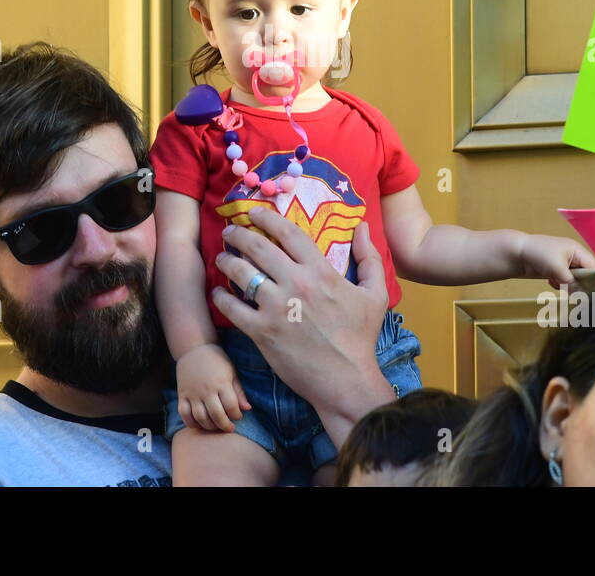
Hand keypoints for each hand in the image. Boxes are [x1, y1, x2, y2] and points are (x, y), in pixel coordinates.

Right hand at [174, 343, 250, 432]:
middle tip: (229, 428)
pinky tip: (198, 424)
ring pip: (200, 417)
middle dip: (225, 425)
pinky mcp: (182, 395)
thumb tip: (247, 409)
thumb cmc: (217, 360)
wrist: (194, 349)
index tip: (238, 416)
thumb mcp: (231, 372)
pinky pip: (184, 414)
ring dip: (210, 426)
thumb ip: (238, 392)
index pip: (231, 406)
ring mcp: (193, 393)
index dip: (236, 415)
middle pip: (216, 415)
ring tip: (216, 426)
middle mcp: (207, 390)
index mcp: (221, 383)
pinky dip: (190, 423)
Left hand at [209, 208, 393, 445]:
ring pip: (240, 272)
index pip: (288, 232)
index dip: (267, 217)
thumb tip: (363, 226)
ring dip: (226, 260)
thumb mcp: (375, 294)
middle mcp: (295, 284)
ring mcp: (275, 308)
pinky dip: (220, 296)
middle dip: (238, 234)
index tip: (254, 213)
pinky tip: (218, 292)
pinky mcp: (261, 332)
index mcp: (320, 271)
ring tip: (222, 258)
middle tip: (230, 231)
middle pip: (257, 246)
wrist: (346, 381)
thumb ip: (369, 258)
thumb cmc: (360, 337)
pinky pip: (232, 307)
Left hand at [515, 233, 594, 288]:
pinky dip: (558, 284)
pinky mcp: (554, 269)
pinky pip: (563, 281)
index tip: (589, 293)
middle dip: (577, 284)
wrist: (516, 253)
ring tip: (556, 282)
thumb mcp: (558, 269)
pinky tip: (550, 281)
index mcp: (577, 251)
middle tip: (570, 291)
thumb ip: (572, 283)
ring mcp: (563, 263)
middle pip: (584, 275)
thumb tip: (583, 297)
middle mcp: (572, 256)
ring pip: (573, 280)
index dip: (592, 280)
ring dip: (566, 285)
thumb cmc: (538, 254)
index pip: (592, 267)